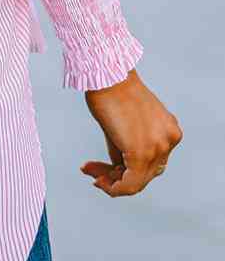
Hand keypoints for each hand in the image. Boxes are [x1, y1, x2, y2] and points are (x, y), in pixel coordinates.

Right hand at [80, 69, 182, 196]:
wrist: (106, 73)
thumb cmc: (110, 89)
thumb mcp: (125, 122)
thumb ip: (127, 146)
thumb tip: (118, 169)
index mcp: (169, 130)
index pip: (150, 161)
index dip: (126, 169)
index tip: (103, 167)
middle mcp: (169, 140)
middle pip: (145, 173)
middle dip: (118, 176)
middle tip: (92, 172)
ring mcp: (158, 147)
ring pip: (137, 181)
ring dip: (111, 182)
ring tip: (91, 173)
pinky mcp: (141, 153)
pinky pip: (130, 184)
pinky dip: (113, 187)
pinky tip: (96, 180)